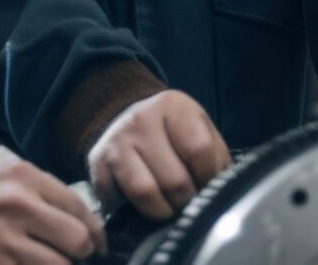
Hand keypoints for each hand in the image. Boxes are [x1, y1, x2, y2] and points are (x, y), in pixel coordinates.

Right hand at [0, 147, 105, 264]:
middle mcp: (19, 206)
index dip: (94, 231)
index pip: (80, 207)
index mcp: (23, 177)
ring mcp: (5, 243)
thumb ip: (36, 184)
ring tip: (47, 262)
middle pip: (78, 241)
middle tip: (73, 257)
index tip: (95, 244)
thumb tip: (76, 209)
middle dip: (80, 254)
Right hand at [87, 90, 231, 220]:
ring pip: (145, 193)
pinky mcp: (97, 164)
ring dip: (162, 212)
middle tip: (189, 204)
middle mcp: (141, 120)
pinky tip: (142, 203)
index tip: (208, 185)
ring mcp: (116, 142)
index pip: (200, 150)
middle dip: (187, 202)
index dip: (209, 178)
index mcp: (173, 106)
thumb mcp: (199, 130)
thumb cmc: (172, 133)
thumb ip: (215, 157)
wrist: (125, 120)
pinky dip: (132, 210)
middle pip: (175, 179)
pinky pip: (118, 201)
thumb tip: (220, 194)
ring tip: (169, 209)